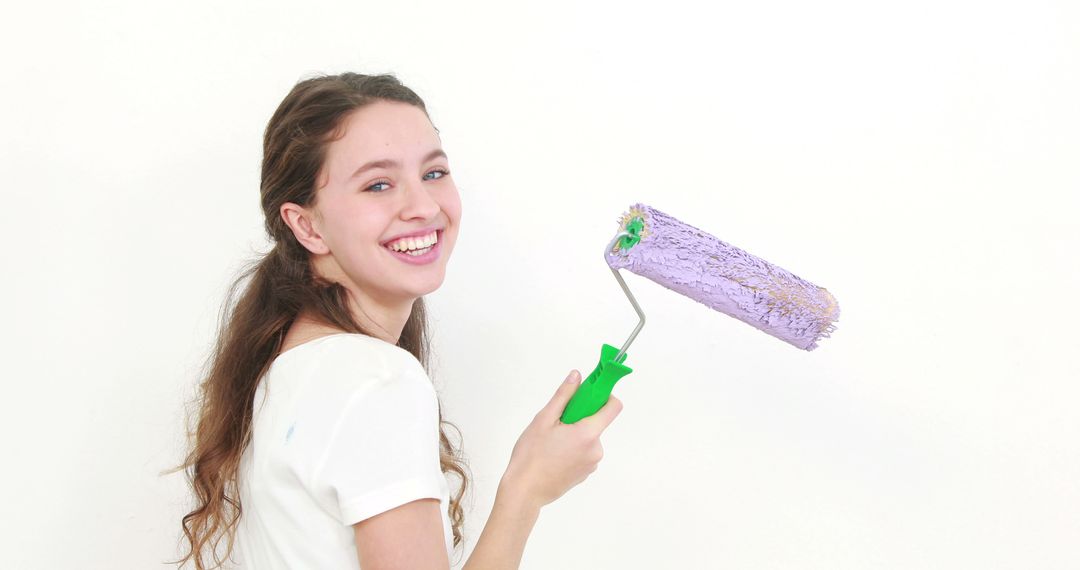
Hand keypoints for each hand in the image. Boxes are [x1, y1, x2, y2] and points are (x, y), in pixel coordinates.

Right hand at [501, 370, 623, 509]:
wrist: (525, 491)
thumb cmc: (531, 455)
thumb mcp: (543, 419)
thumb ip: (564, 395)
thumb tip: (576, 376)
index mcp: (588, 433)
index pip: (613, 407)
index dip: (605, 396)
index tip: (590, 394)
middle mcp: (596, 449)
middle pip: (597, 422)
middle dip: (580, 417)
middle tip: (557, 422)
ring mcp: (592, 463)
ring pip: (589, 438)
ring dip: (575, 434)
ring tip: (552, 442)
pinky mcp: (586, 473)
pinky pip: (585, 452)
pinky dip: (574, 448)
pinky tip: (554, 455)